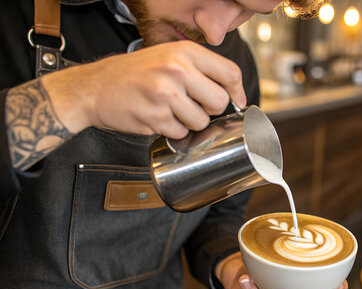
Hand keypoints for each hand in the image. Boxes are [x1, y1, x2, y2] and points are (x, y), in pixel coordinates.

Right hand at [41, 41, 246, 137]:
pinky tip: (158, 117)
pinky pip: (180, 133)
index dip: (237, 91)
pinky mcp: (155, 118)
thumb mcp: (167, 56)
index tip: (236, 101)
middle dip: (210, 109)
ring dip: (189, 122)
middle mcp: (177, 70)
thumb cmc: (132, 74)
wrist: (93, 88)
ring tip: (170, 110)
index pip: (230, 73)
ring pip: (201, 121)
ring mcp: (166, 95)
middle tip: (192, 105)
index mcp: (184, 52)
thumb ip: (199, 69)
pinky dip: (172, 130)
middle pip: (219, 102)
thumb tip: (233, 94)